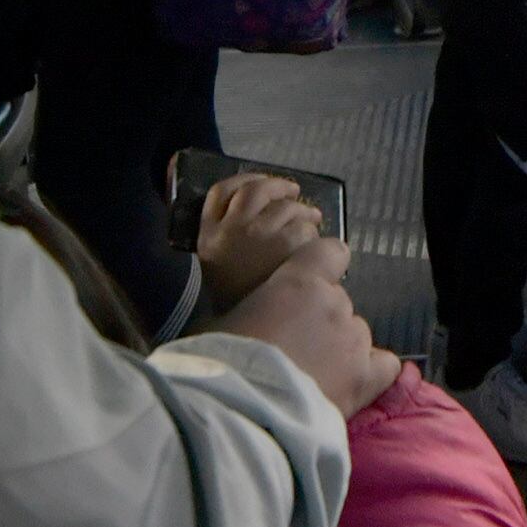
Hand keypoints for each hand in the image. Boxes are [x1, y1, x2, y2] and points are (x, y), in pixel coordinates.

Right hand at [197, 172, 322, 307]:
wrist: (249, 346)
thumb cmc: (238, 318)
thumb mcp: (220, 280)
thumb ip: (232, 254)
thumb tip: (262, 230)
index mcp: (208, 238)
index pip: (221, 192)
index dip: (244, 180)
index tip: (260, 182)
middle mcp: (231, 230)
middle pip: (256, 190)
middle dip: (278, 187)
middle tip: (294, 193)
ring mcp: (260, 234)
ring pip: (287, 207)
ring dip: (304, 211)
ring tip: (313, 219)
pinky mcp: (288, 244)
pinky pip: (306, 228)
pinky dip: (314, 236)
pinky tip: (318, 249)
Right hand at [222, 238, 393, 419]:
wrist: (242, 410)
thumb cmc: (223, 360)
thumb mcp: (221, 322)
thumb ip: (249, 311)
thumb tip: (244, 319)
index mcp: (300, 281)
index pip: (331, 252)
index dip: (323, 265)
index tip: (307, 284)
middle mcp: (335, 304)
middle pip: (337, 301)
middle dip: (319, 319)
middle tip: (292, 347)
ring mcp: (354, 341)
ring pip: (356, 333)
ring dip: (339, 346)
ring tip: (313, 374)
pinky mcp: (365, 378)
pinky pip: (385, 365)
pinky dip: (371, 369)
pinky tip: (352, 381)